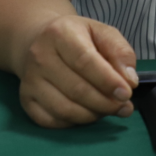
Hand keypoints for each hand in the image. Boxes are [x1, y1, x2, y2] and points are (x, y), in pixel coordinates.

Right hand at [17, 14, 139, 128]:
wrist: (39, 40)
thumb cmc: (77, 37)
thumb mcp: (102, 32)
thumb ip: (120, 52)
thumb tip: (129, 81)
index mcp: (60, 33)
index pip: (85, 61)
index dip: (108, 81)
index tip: (126, 93)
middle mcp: (39, 57)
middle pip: (77, 90)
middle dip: (106, 103)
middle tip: (124, 106)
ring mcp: (29, 81)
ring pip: (65, 109)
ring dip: (93, 115)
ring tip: (109, 109)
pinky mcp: (26, 100)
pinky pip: (53, 121)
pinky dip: (75, 122)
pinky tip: (87, 112)